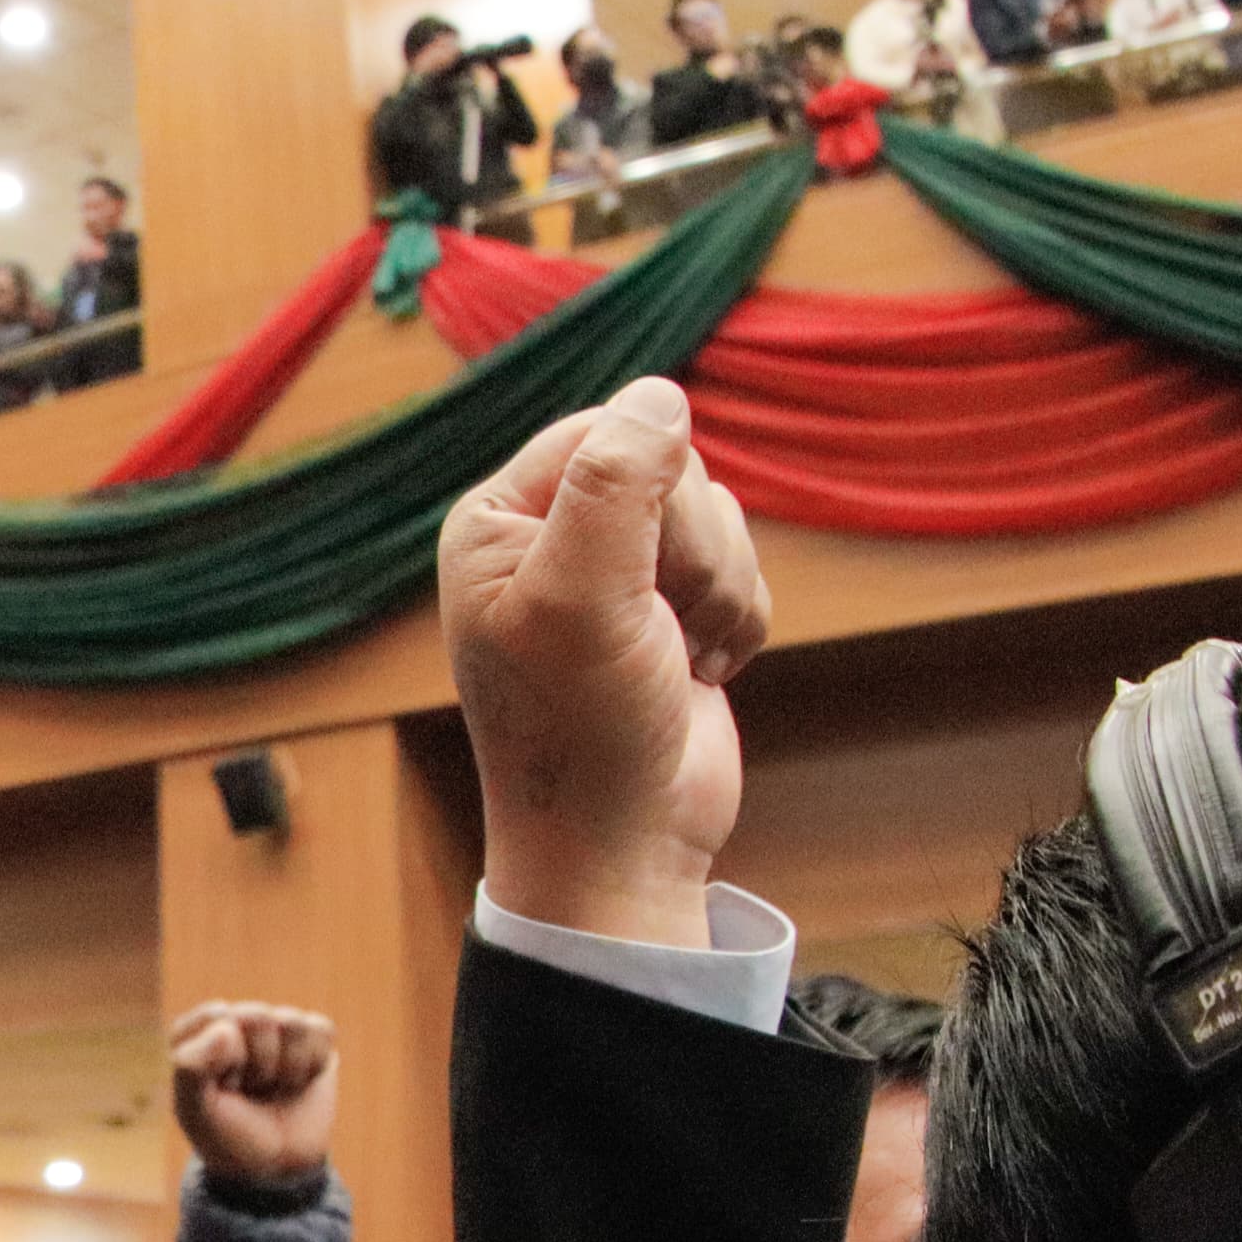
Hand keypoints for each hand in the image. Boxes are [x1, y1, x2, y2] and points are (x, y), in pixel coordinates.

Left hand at [170, 1003, 341, 1189]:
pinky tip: (297, 1083)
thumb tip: (227, 1027)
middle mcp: (237, 1023)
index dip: (224, 1059)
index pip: (216, 1018)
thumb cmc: (227, 1136)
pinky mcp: (312, 1039)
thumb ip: (191, 1065)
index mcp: (198, 1033)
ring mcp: (276, 1029)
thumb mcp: (192, 1109)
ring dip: (286, 1067)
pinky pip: (321, 1030)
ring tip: (273, 1088)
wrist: (275, 1170)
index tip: (222, 1088)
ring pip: (292, 1023)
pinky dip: (312, 1065)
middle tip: (251, 1090)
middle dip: (258, 1064)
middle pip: (257, 1016)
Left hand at [439, 374, 761, 946]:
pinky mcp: (673, 613)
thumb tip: (660, 397)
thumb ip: (614, 486)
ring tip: (679, 658)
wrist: (624, 845)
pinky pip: (743, 568)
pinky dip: (740, 621)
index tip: (634, 572)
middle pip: (672, 470)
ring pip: (717, 517)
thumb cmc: (583, 732)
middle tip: (658, 628)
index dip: (650, 492)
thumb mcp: (581, 599)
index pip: (606, 432)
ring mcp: (615, 577)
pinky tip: (701, 672)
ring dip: (721, 591)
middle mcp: (549, 540)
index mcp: (498, 522)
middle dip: (692, 551)